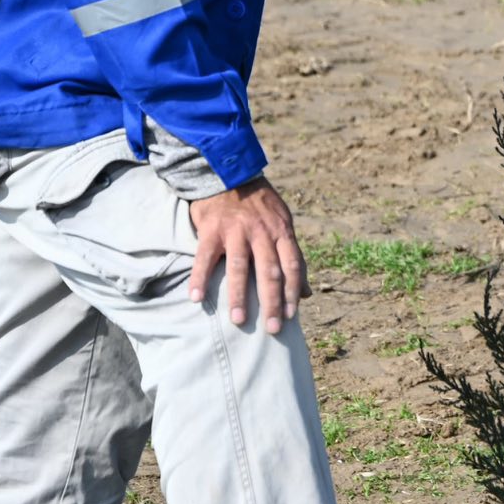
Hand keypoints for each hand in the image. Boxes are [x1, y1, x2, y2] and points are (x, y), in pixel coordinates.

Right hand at [188, 177, 308, 334]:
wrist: (228, 173)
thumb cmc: (259, 205)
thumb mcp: (282, 224)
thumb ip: (292, 257)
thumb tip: (307, 293)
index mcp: (281, 230)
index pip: (292, 265)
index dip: (293, 291)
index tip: (292, 316)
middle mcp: (261, 231)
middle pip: (268, 271)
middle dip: (272, 302)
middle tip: (272, 329)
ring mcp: (236, 230)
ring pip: (239, 267)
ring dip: (238, 296)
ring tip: (239, 321)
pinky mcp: (212, 229)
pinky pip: (205, 257)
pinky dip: (200, 278)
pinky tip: (196, 298)